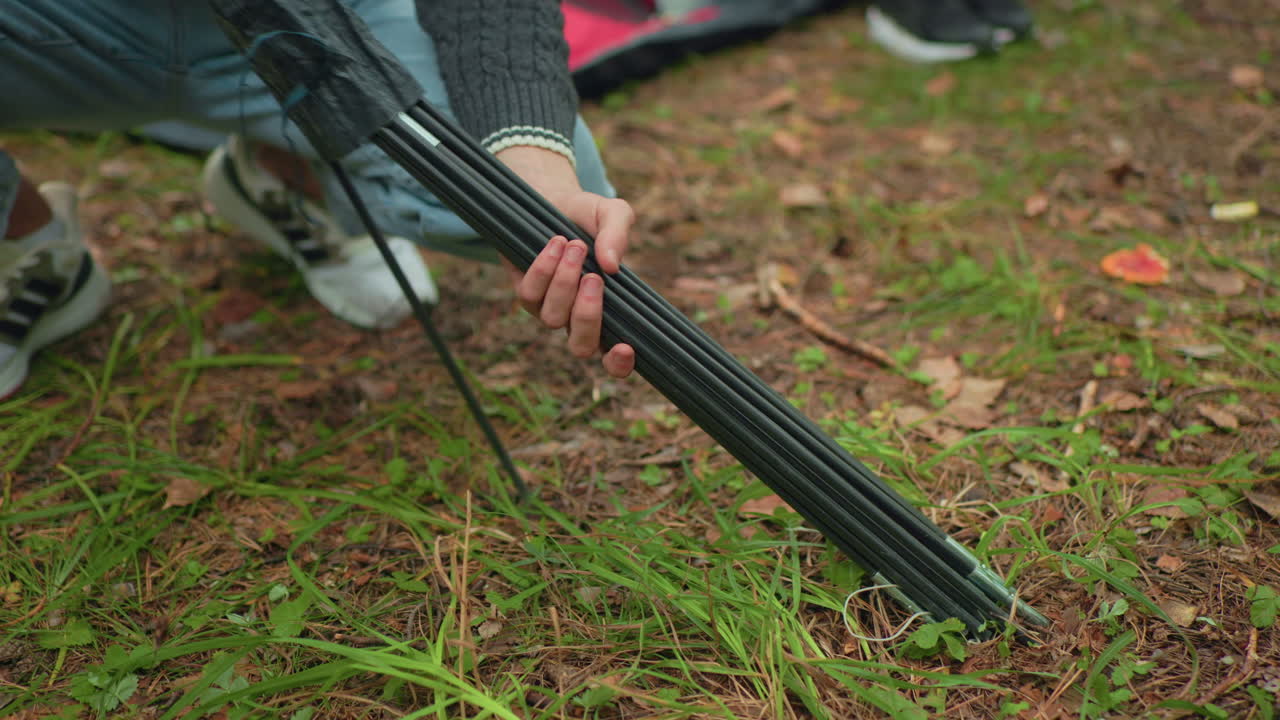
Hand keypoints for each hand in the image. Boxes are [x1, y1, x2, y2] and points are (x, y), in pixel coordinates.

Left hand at [496, 146, 635, 378]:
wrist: (551, 198)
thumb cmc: (588, 215)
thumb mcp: (612, 213)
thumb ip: (618, 234)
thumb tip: (612, 265)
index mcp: (609, 313)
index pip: (615, 358)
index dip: (620, 364)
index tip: (626, 347)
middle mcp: (577, 319)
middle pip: (581, 347)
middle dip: (587, 315)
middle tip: (594, 277)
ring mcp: (549, 310)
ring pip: (554, 319)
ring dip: (564, 283)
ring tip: (575, 246)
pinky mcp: (525, 294)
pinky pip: (529, 295)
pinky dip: (543, 270)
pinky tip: (555, 244)